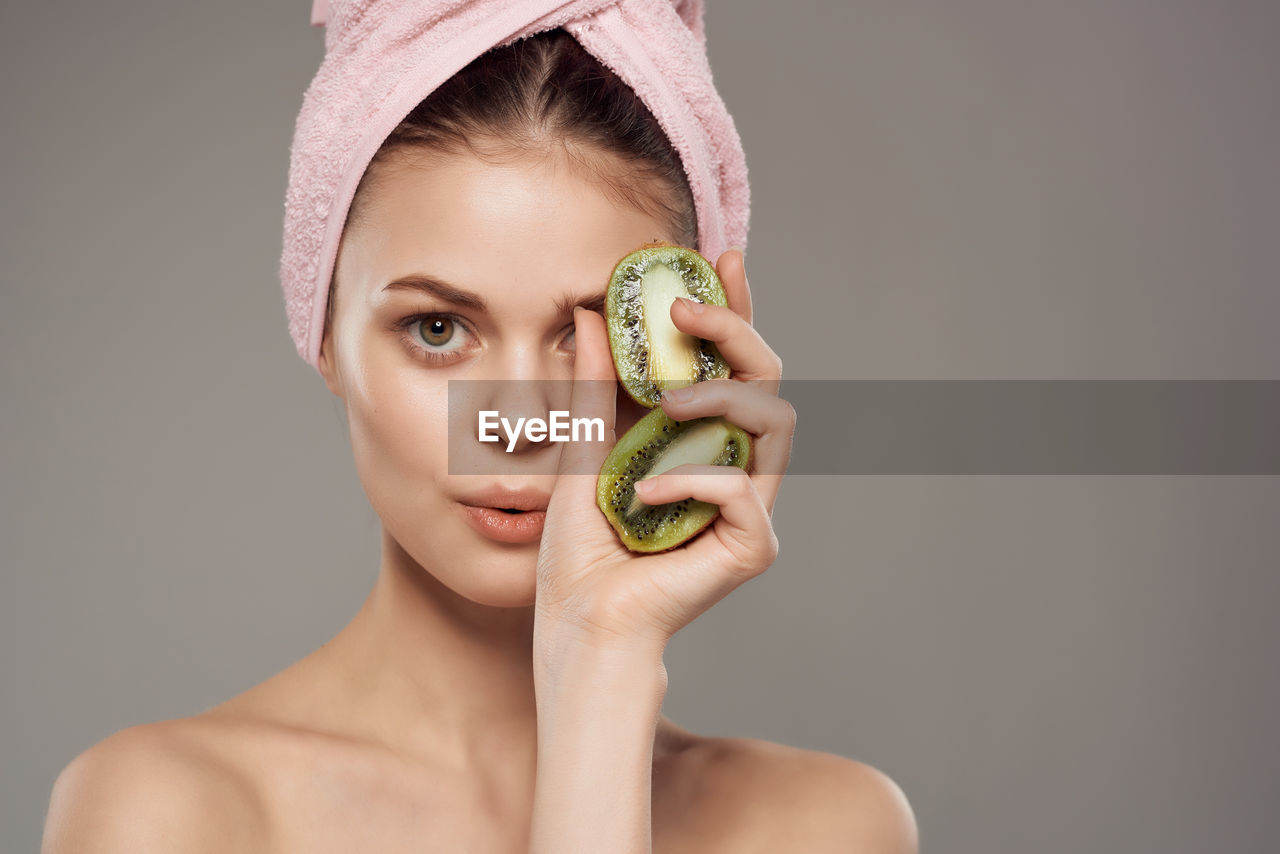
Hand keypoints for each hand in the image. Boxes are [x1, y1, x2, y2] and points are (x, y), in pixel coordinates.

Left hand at [534, 249, 795, 656]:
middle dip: (735, 330)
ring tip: (666, 403)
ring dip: (722, 397)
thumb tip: (590, 313)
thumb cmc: (580, 549)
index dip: (734, 309)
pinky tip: (642, 497)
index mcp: (699, 439)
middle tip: (685, 310)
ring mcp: (748, 505)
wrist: (578, 622)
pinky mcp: (751, 545)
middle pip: (768, 377)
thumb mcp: (579, 448)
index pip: (731, 363)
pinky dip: (687, 483)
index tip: (717, 260)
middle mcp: (733, 464)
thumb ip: (591, 386)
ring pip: (777, 419)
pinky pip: (739, 490)